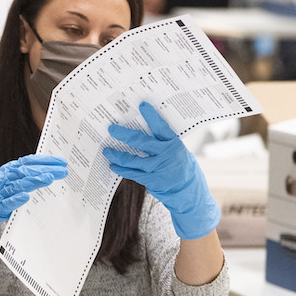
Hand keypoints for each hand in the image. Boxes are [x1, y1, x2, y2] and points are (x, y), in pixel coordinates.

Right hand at [0, 154, 67, 247]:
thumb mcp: (11, 183)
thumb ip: (26, 178)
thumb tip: (50, 174)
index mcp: (9, 170)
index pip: (30, 162)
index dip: (46, 161)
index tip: (62, 163)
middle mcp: (5, 178)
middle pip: (27, 171)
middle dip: (46, 170)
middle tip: (62, 171)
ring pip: (18, 184)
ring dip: (34, 181)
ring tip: (48, 178)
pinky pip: (6, 203)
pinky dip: (15, 200)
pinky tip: (26, 198)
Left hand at [103, 102, 219, 240]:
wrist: (188, 190)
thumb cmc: (179, 165)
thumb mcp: (176, 150)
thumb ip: (162, 142)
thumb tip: (141, 130)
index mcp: (172, 143)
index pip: (161, 127)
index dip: (152, 116)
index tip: (142, 105)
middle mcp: (166, 154)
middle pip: (141, 141)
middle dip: (124, 134)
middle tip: (111, 129)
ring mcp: (158, 168)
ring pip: (133, 160)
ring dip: (117, 155)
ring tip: (106, 151)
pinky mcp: (152, 180)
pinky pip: (133, 173)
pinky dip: (121, 169)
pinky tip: (113, 165)